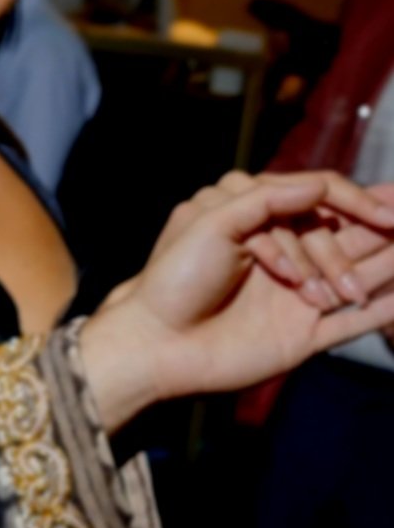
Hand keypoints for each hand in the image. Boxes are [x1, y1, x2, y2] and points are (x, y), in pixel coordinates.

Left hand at [80, 169, 393, 431]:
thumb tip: (319, 184)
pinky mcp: (300, 336)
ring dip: (385, 266)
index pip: (316, 200)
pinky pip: (351, 324)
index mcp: (258, 221)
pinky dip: (381, 313)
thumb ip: (265, 200)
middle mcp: (282, 255)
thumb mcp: (212, 223)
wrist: (157, 343)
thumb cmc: (174, 278)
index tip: (381, 209)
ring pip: (351, 275)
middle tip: (389, 237)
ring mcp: (294, 297)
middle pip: (338, 236)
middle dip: (363, 238)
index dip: (352, 200)